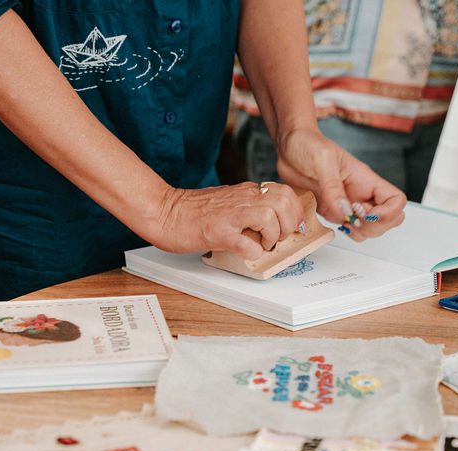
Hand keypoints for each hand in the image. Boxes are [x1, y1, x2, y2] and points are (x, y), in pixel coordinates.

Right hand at [152, 182, 305, 258]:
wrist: (163, 211)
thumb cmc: (190, 210)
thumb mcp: (227, 201)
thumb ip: (247, 208)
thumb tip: (267, 222)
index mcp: (245, 192)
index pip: (285, 192)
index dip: (294, 211)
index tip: (291, 226)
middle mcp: (241, 199)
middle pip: (284, 202)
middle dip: (289, 224)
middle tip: (279, 237)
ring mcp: (230, 216)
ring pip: (270, 218)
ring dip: (273, 236)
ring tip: (263, 244)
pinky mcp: (218, 233)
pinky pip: (247, 244)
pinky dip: (252, 252)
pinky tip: (246, 252)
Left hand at [275, 127, 406, 241]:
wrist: (288, 147)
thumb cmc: (308, 144)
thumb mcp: (321, 160)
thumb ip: (333, 188)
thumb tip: (344, 211)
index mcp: (365, 179)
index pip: (396, 200)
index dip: (388, 213)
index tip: (365, 214)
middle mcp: (360, 193)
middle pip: (388, 219)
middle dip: (374, 226)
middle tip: (351, 221)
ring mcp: (348, 204)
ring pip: (370, 228)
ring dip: (360, 232)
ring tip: (342, 222)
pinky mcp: (333, 210)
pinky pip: (349, 229)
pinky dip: (345, 233)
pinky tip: (331, 223)